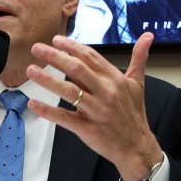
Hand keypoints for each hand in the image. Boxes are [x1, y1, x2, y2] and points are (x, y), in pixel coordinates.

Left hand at [26, 32, 162, 180]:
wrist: (136, 145)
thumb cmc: (134, 113)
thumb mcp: (138, 83)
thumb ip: (140, 57)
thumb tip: (148, 36)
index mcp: (115, 79)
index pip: (90, 57)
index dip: (72, 46)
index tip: (56, 40)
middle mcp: (105, 92)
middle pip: (77, 69)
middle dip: (54, 56)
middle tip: (37, 48)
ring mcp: (95, 110)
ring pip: (68, 91)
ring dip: (47, 80)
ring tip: (31, 70)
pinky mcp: (87, 128)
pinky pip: (64, 117)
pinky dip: (47, 110)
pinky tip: (33, 103)